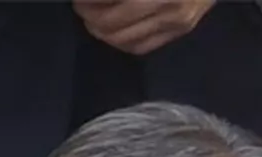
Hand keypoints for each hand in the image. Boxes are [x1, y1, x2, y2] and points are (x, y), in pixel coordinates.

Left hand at [74, 0, 214, 55]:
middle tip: (80, 5)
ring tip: (92, 19)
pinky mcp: (180, 31)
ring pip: (124, 39)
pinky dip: (120, 42)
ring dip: (101, 31)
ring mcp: (175, 20)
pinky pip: (141, 47)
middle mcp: (166, 3)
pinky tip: (112, 31)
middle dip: (89, 14)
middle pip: (113, 21)